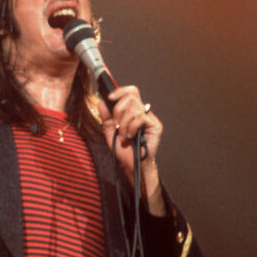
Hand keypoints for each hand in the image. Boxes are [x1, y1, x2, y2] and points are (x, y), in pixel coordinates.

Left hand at [96, 86, 165, 215]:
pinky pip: (140, 118)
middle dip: (118, 109)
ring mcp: (150, 118)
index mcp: (133, 112)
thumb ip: (106, 118)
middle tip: (117, 124)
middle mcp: (143, 112)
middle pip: (131, 96)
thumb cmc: (124, 152)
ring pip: (133, 108)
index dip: (120, 91)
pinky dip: (131, 127)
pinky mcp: (155, 126)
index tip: (109, 97)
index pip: (130, 92)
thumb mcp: (110, 133)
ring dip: (124, 124)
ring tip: (124, 136)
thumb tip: (101, 102)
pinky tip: (130, 136)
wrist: (131, 166)